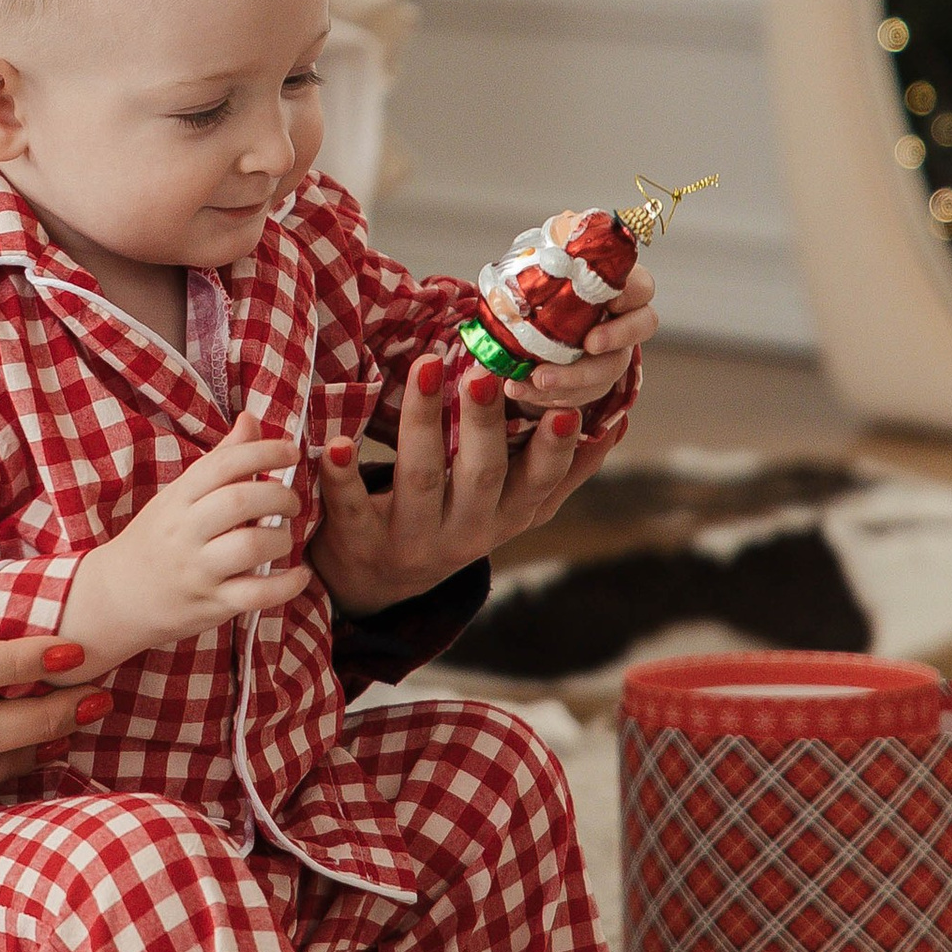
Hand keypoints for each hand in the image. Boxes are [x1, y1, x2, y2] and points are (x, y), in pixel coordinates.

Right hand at [67, 434, 312, 671]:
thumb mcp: (178, 495)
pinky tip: (299, 575)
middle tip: (291, 501)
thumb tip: (250, 420)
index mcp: (178, 498)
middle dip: (279, 495)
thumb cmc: (155, 540)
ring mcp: (198, 570)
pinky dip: (287, 584)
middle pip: (239, 501)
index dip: (263, 451)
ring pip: (250, 546)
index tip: (291, 451)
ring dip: (281, 538)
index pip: (223, 464)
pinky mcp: (212, 604)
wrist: (119, 597)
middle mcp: (185, 531)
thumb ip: (220, 461)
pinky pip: (257, 594)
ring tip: (284, 537)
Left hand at [312, 355, 627, 615]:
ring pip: (421, 479)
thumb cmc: (453, 521)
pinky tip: (334, 443)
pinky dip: (343, 475)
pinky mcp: (358, 542)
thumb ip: (560, 470)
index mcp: (507, 516)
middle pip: (481, 475)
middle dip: (485, 424)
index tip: (567, 409)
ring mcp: (412, 540)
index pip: (539, 483)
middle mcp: (466, 532)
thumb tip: (617, 419)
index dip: (554, 451)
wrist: (376, 584)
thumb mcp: (512, 507)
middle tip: (483, 372)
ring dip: (423, 421)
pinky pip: (351, 506)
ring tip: (425, 367)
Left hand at [499, 222, 658, 411]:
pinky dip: (549, 397)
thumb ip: (555, 250)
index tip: (611, 299)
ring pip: (609, 371)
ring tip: (533, 380)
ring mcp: (611, 354)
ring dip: (573, 379)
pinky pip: (581, 397)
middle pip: (641, 329)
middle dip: (616, 338)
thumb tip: (561, 227)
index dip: (632, 293)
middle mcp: (623, 320)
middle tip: (587, 345)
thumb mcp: (541, 264)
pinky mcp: (590, 384)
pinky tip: (520, 391)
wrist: (520, 328)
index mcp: (617, 285)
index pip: (642, 286)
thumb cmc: (538, 287)